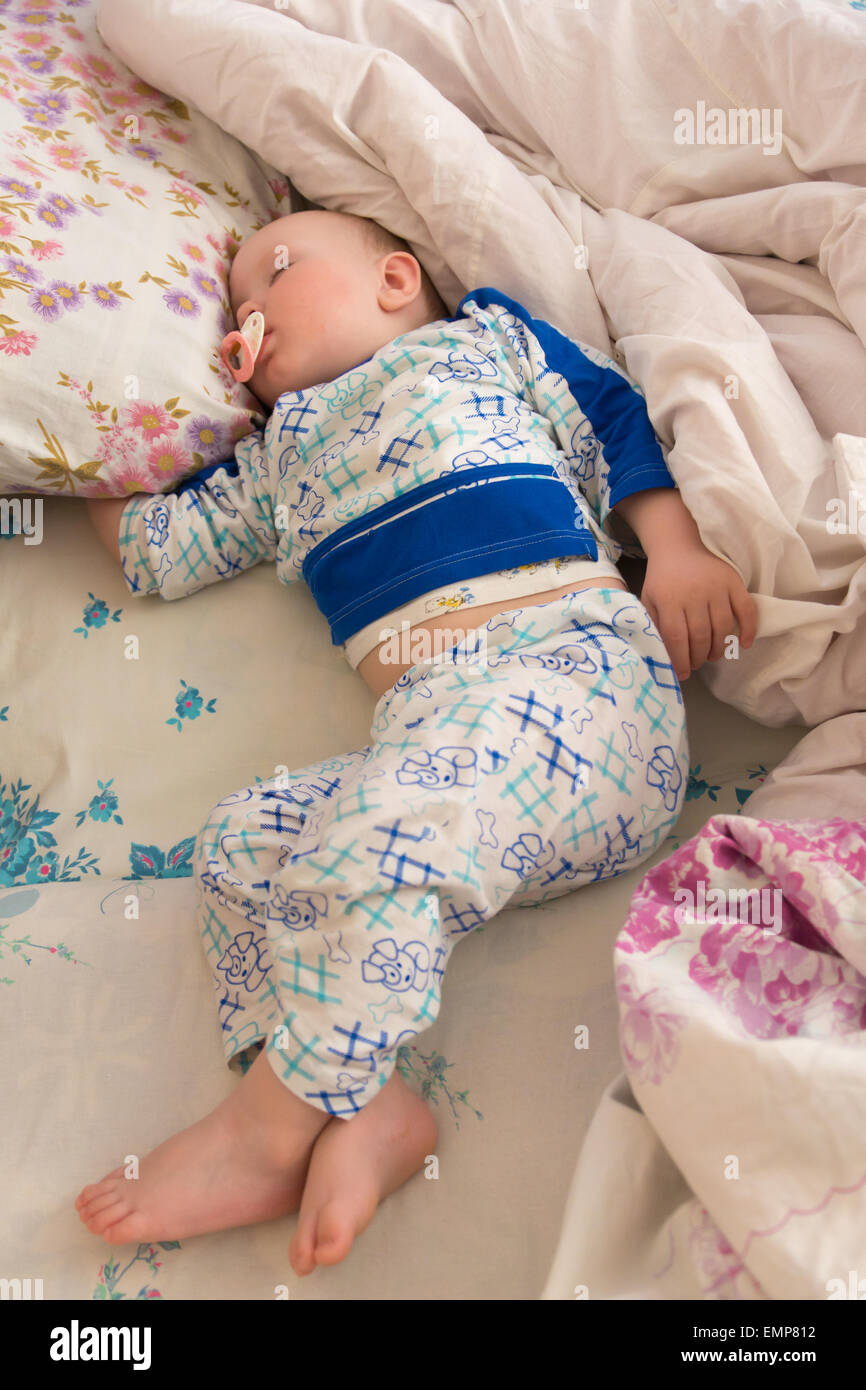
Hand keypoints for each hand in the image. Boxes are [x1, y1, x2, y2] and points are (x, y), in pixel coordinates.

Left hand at [639, 542, 757, 681]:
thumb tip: (661, 657)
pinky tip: (744, 644)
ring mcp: (717, 587)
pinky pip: (747, 610)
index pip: (676, 638)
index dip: (680, 660)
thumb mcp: (648, 601)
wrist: (678, 546)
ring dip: (719, 649)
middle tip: (696, 664)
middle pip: (700, 636)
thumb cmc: (662, 579)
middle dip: (698, 657)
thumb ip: (654, 626)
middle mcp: (694, 594)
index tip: (682, 674)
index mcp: (669, 599)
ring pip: (723, 628)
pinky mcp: (734, 582)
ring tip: (712, 656)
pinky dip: (749, 629)